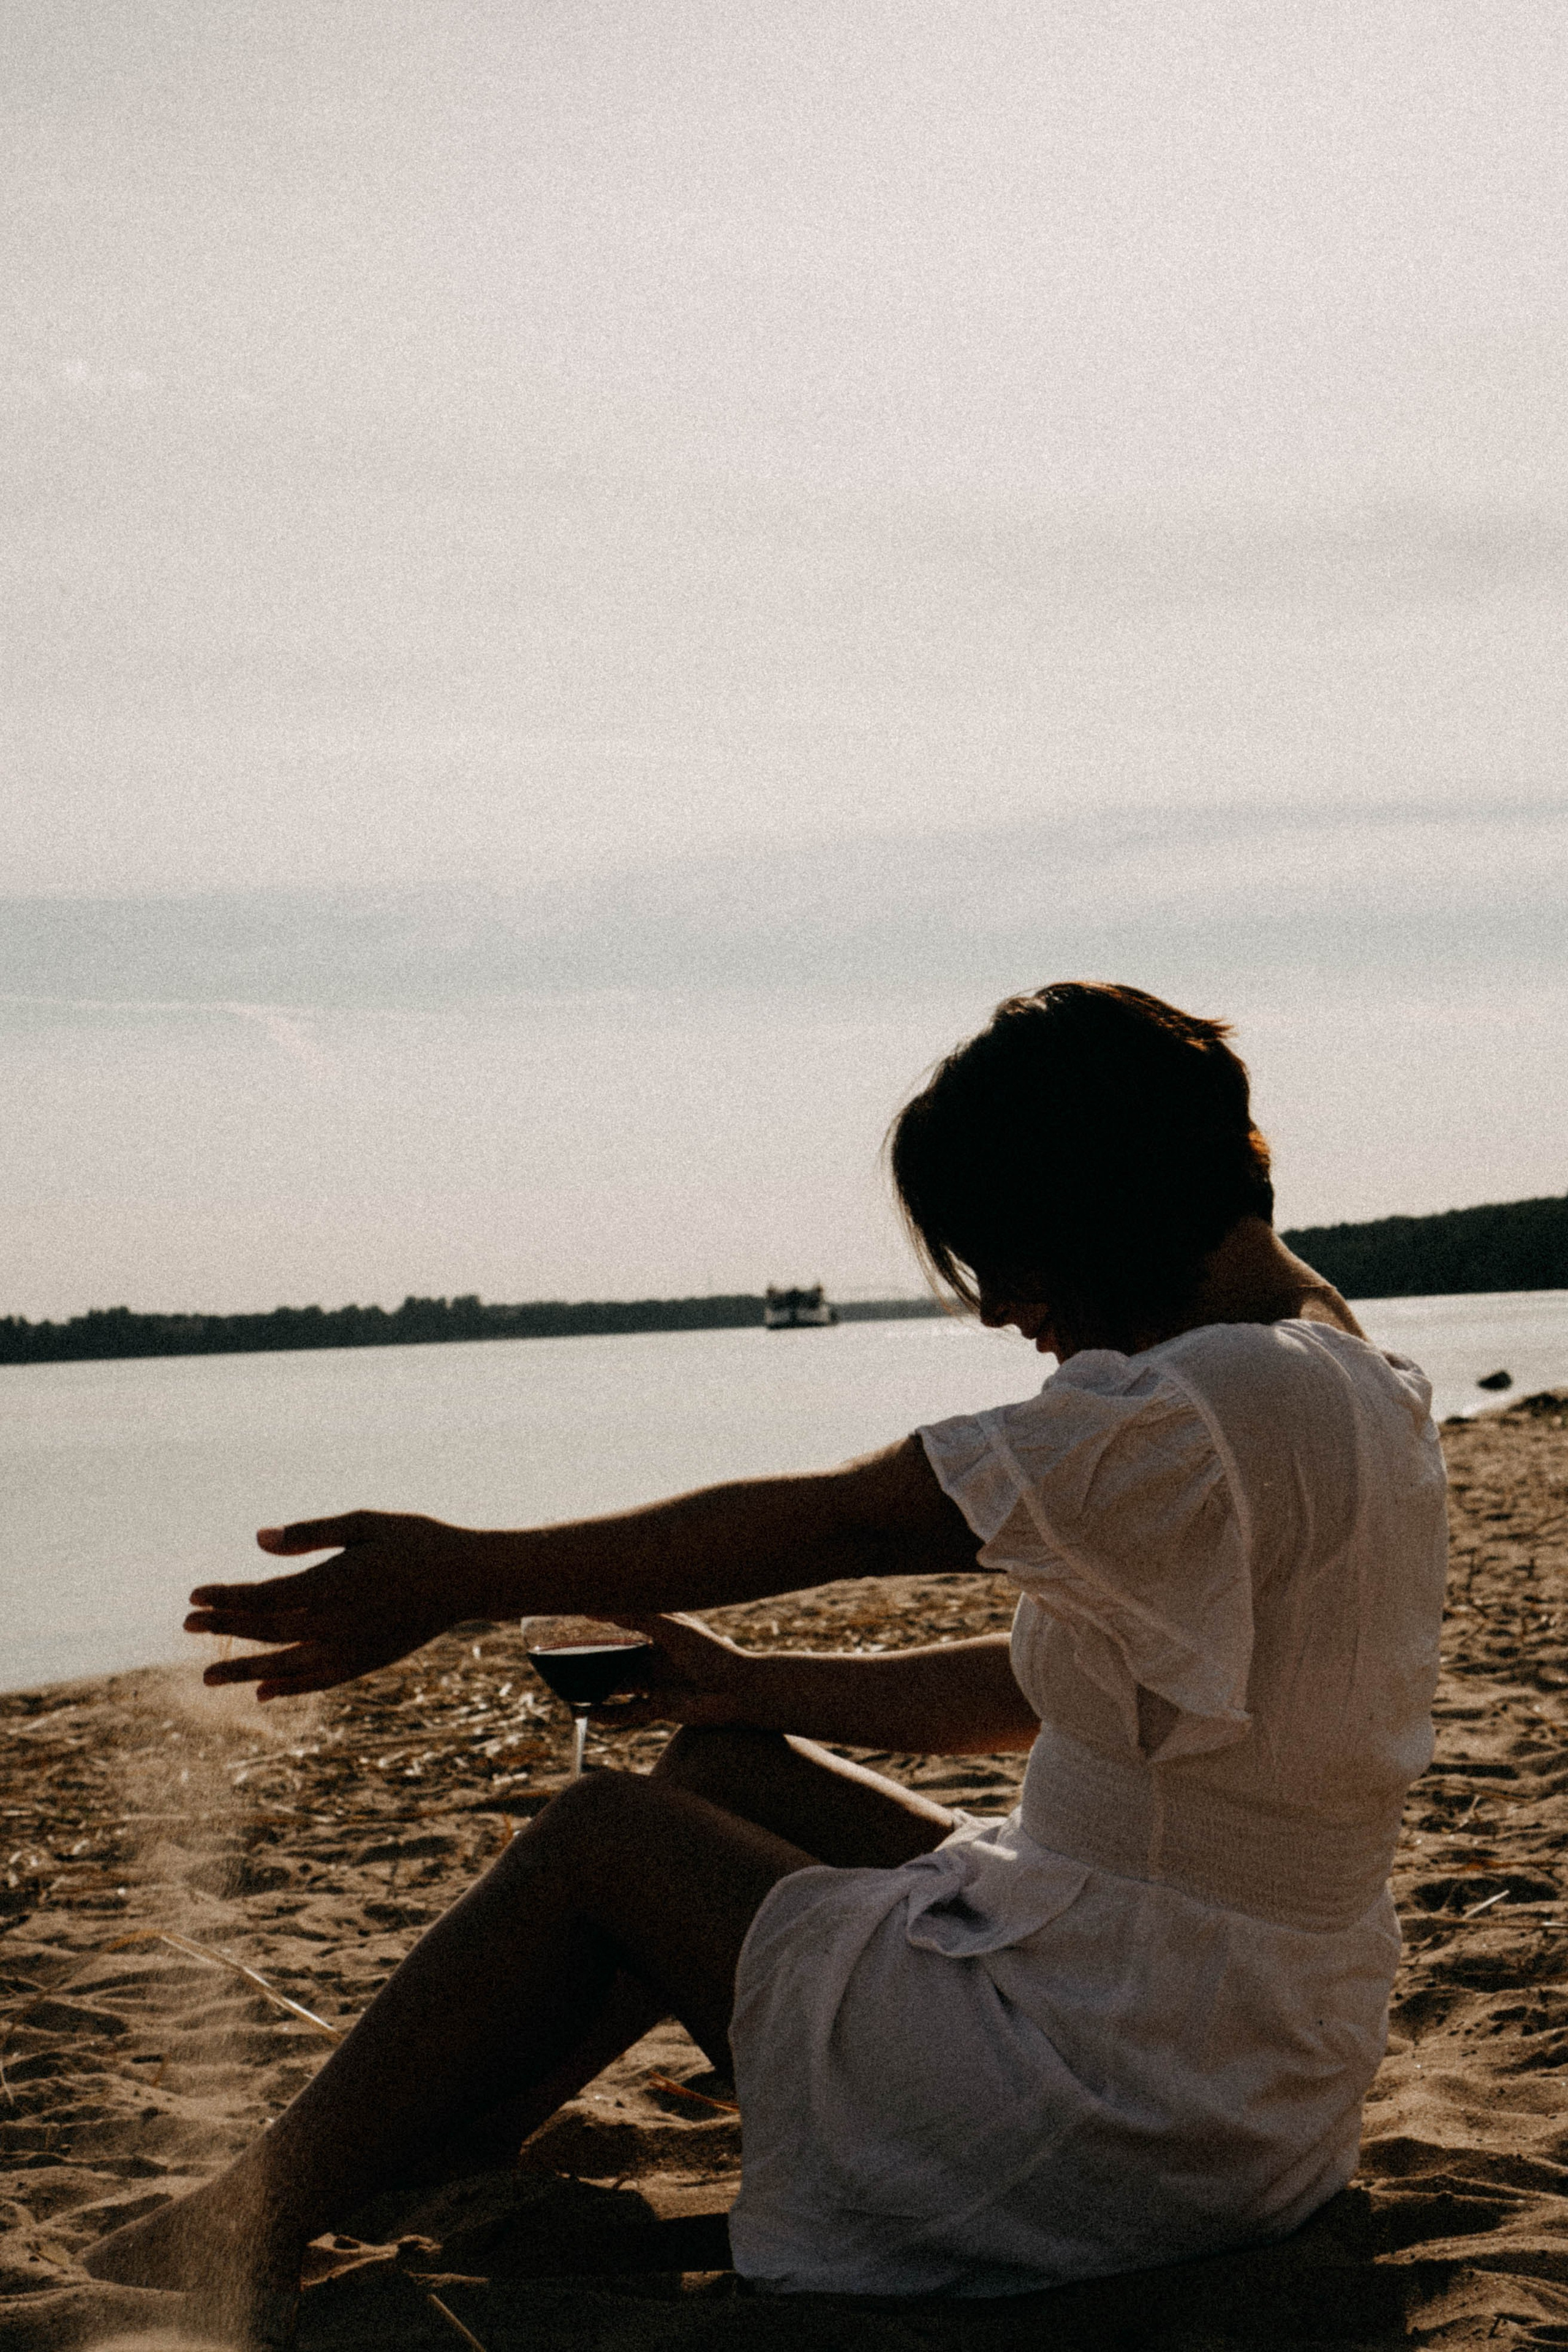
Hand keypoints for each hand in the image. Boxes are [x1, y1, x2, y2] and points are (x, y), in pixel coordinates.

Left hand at [187, 1512, 482, 1700]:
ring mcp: (350, 1648)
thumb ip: (310, 1533)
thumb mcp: (363, 1523)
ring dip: (243, 1670)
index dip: (226, 1598)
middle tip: (187, 1625)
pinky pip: (318, 1681)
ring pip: (285, 1665)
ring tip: (207, 1679)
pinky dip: (288, 1687)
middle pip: (267, 1630)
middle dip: (224, 1628)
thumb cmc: (415, 1540)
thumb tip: (258, 1541)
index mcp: (332, 1583)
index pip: (263, 1596)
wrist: (467, 1578)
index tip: (194, 1597)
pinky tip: (262, 1691)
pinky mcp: (366, 1662)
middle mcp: (335, 1622)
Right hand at [586, 1612, 764, 1730]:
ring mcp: (658, 1685)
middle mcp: (658, 1660)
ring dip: (596, 1689)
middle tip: (563, 1658)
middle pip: (618, 1659)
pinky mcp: (662, 1709)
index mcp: (662, 1635)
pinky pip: (629, 1713)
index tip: (578, 1615)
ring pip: (619, 1686)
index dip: (604, 1622)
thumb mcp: (673, 1629)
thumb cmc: (713, 1653)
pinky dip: (610, 1715)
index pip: (627, 1626)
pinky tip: (590, 1715)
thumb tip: (600, 1607)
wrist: (740, 1691)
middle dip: (593, 1660)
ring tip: (569, 1689)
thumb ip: (637, 1616)